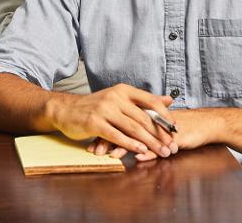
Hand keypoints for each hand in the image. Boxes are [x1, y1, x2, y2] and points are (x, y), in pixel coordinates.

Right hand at [45, 83, 174, 159]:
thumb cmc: (95, 107)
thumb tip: (169, 99)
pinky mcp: (94, 122)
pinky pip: (117, 135)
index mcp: (123, 90)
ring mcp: (104, 109)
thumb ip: (144, 100)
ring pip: (133, 128)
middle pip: (144, 118)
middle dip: (160, 134)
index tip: (176, 129)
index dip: (165, 116)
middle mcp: (115, 97)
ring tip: (162, 152)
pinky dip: (130, 144)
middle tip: (172, 146)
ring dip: (150, 142)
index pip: (150, 102)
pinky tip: (141, 151)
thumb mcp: (119, 98)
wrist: (65, 109)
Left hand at [89, 108, 222, 160]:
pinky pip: (158, 145)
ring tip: (111, 156)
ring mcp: (161, 127)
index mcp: (144, 113)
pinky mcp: (172, 137)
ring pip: (139, 137)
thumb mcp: (156, 125)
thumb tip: (116, 134)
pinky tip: (138, 158)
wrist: (204, 123)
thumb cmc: (177, 125)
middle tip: (95, 151)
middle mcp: (150, 117)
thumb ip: (139, 127)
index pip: (119, 121)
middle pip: (124, 128)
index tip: (92, 143)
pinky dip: (147, 152)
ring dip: (124, 147)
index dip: (105, 131)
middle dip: (109, 140)